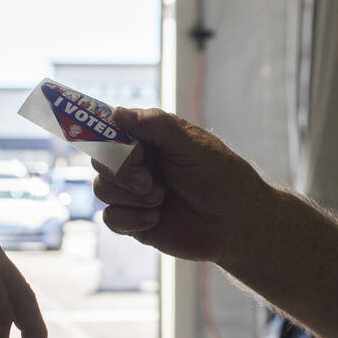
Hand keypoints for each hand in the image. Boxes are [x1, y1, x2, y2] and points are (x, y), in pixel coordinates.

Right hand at [91, 107, 272, 264]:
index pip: (111, 131)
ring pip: (103, 189)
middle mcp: (138, 163)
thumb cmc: (220, 177)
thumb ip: (154, 125)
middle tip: (148, 180)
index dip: (108, 139)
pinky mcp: (135, 221)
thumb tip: (116, 113)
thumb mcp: (190, 143)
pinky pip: (110, 219)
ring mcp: (134, 193)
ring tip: (161, 199)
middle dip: (122, 172)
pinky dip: (130, 219)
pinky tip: (156, 218)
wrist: (235, 223)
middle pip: (101, 161)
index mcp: (149, 138)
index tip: (120, 148)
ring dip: (130, 197)